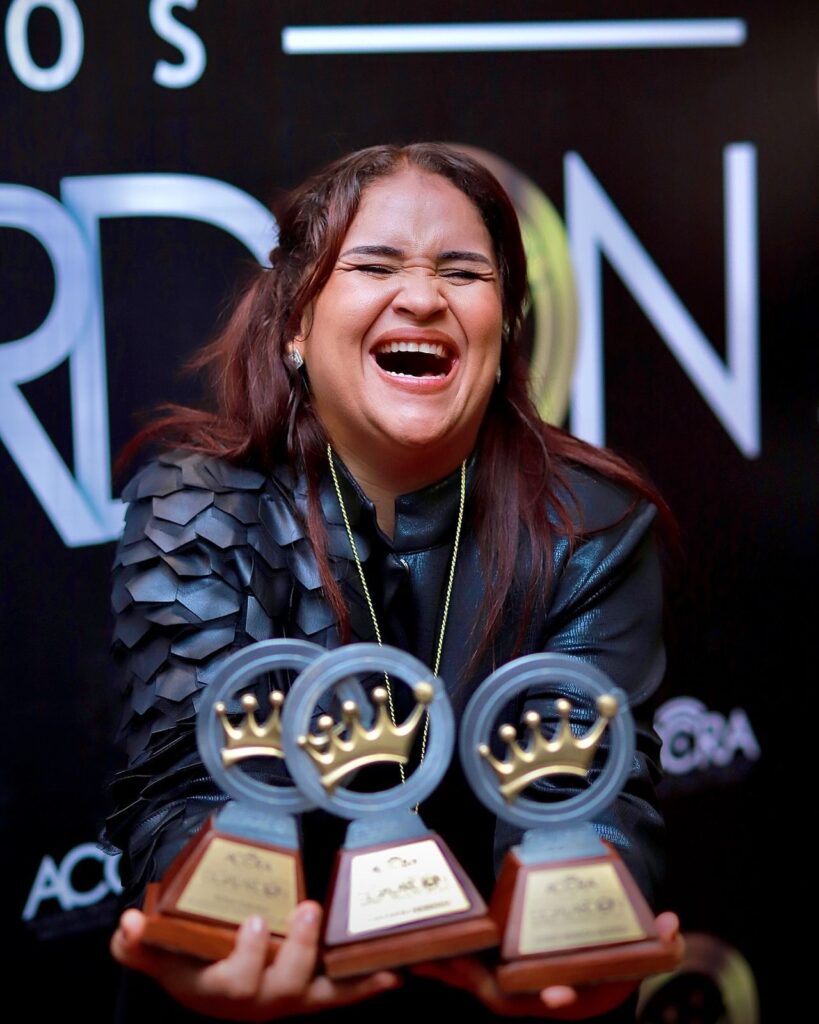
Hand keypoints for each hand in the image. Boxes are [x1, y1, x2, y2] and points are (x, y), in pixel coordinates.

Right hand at [110, 901, 400, 1020]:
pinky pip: (347, 993)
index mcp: (223, 990)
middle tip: (306, 908)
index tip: (251, 921)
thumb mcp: (161, 956)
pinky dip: (369, 985)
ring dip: (339, 968)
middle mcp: (261, 1000)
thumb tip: (128, 924)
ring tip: (354, 932)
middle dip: (296, 949)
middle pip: (282, 988)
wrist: (218, 988)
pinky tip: (395, 972)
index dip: (244, 957)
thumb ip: (139, 943)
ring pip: (318, 992)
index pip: (233, 984)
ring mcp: (293, 998)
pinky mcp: (318, 991)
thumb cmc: (192, 965)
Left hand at [411, 911, 682, 1019]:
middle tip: (458, 970)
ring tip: (415, 956)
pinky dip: (436, 964)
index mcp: (565, 994)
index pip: (565, 999)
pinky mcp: (486, 978)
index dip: (561, 997)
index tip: (559, 995)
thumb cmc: (602, 971)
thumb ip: (657, 944)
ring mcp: (505, 992)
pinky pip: (457, 973)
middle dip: (480, 984)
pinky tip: (409, 952)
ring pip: (471, 984)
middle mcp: (532, 1000)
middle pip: (505, 995)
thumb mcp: (632, 959)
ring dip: (445, 971)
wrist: (579, 985)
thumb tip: (674, 923)